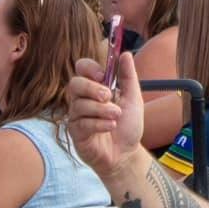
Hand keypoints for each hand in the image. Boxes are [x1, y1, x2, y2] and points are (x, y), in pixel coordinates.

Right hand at [66, 52, 146, 177]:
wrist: (127, 154)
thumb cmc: (128, 126)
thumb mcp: (133, 98)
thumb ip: (128, 76)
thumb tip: (125, 53)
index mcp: (95, 87)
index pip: (82, 68)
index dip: (90, 68)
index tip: (104, 75)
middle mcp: (82, 99)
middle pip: (75, 84)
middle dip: (92, 88)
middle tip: (109, 96)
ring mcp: (77, 116)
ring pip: (79, 104)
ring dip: (101, 110)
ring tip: (116, 117)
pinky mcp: (75, 133)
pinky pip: (82, 123)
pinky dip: (99, 124)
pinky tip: (111, 127)